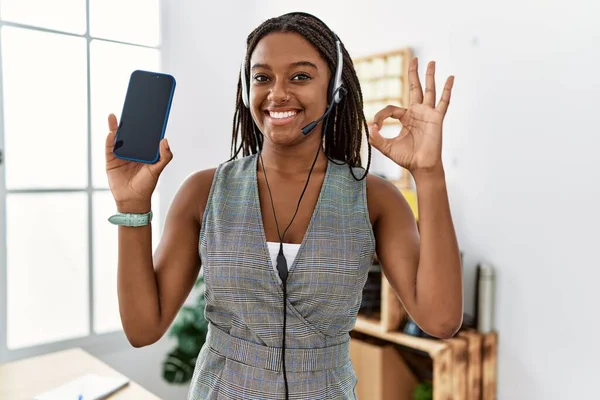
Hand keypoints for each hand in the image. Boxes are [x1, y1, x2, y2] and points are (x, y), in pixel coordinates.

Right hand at [105, 114, 172, 211]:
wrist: (132, 200)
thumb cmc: (146, 185)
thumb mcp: (157, 170)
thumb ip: (164, 157)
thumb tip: (165, 140)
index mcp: (143, 150)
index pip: (143, 134)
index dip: (144, 123)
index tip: (145, 111)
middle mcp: (131, 150)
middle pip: (129, 133)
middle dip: (128, 121)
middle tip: (129, 108)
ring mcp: (120, 154)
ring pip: (117, 138)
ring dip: (115, 127)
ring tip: (114, 116)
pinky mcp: (110, 160)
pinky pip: (109, 148)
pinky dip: (109, 140)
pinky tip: (111, 133)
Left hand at [368, 57, 453, 172]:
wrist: (421, 166)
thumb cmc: (406, 158)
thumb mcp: (387, 148)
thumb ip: (376, 139)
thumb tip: (370, 127)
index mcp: (405, 118)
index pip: (391, 108)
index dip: (381, 115)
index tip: (377, 126)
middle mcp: (417, 113)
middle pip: (415, 88)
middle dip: (414, 73)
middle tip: (414, 59)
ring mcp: (428, 114)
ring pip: (429, 90)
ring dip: (430, 76)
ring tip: (431, 62)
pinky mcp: (437, 118)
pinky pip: (444, 102)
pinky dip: (447, 90)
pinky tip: (450, 78)